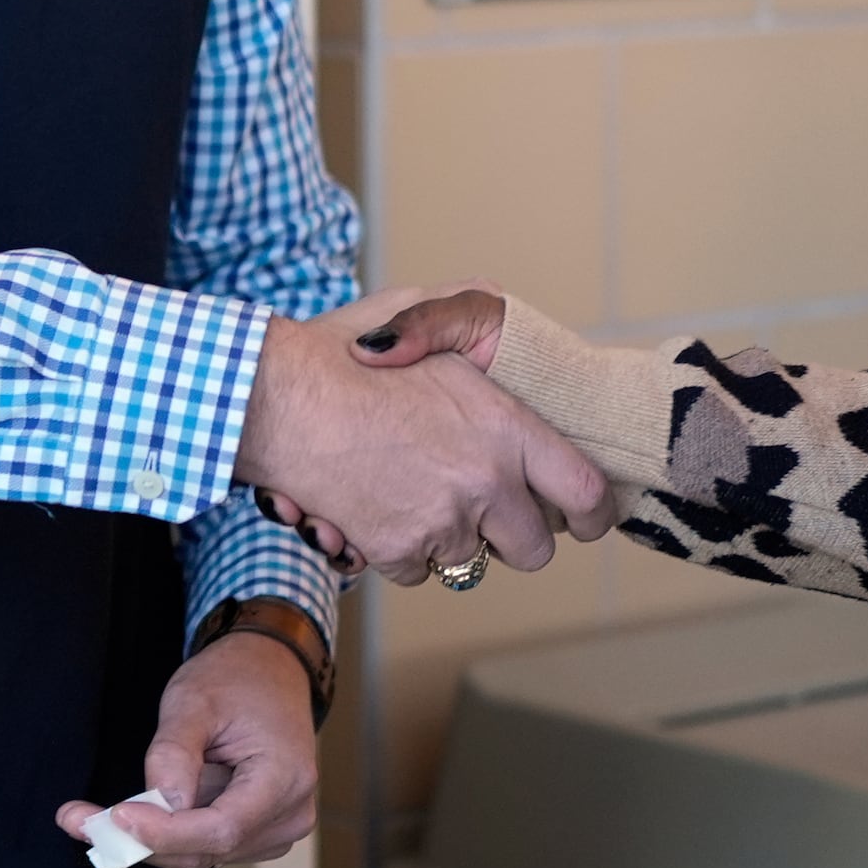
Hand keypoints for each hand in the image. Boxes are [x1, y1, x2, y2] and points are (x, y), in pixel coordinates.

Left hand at [52, 631, 314, 867]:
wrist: (268, 670)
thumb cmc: (235, 678)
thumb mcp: (195, 700)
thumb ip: (173, 754)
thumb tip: (157, 805)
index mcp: (285, 778)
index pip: (222, 829)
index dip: (165, 832)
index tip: (115, 818)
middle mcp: (290, 814)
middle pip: (207, 848)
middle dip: (140, 839)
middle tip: (76, 820)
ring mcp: (277, 828)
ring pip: (200, 853)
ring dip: (145, 839)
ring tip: (86, 817)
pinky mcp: (257, 831)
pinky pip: (203, 844)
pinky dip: (162, 833)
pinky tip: (127, 813)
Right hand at [233, 295, 611, 585]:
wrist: (274, 400)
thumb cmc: (339, 354)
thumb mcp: (414, 312)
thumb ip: (464, 311)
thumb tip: (493, 298)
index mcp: (505, 427)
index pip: (585, 491)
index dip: (593, 514)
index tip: (585, 520)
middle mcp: (485, 481)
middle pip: (534, 547)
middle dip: (514, 536)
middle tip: (485, 511)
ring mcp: (442, 522)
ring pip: (468, 561)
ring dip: (446, 535)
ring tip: (406, 486)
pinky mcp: (397, 551)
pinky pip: (417, 569)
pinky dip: (399, 547)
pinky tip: (374, 502)